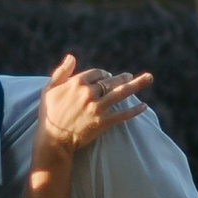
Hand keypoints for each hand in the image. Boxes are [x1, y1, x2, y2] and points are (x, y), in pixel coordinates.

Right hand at [34, 50, 153, 157]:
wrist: (53, 139)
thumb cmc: (49, 114)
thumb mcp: (49, 89)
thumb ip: (61, 72)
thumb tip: (71, 57)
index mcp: (77, 83)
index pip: (97, 73)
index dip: (103, 74)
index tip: (107, 76)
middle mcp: (89, 93)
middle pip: (111, 81)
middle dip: (123, 77)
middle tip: (130, 76)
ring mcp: (97, 108)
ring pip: (121, 93)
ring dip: (136, 85)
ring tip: (148, 78)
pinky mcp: (103, 122)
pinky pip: (122, 114)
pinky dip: (134, 110)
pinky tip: (144, 105)